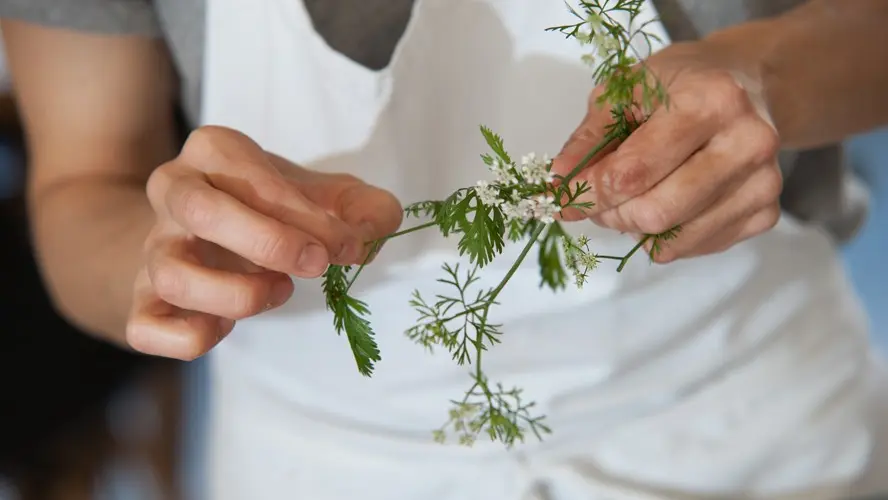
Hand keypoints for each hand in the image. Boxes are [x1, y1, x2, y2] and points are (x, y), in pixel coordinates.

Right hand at [126, 126, 401, 359]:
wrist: (203, 235)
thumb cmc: (273, 209)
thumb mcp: (325, 195)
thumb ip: (364, 207)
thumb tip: (370, 233)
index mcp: (216, 152)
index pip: (252, 177)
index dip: (307, 217)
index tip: (347, 246)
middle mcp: (173, 192)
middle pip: (201, 212)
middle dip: (270, 244)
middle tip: (317, 265)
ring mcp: (152, 248)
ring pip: (172, 273)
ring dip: (237, 294)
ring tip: (277, 291)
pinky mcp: (141, 300)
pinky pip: (147, 326)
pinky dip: (193, 336)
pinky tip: (227, 326)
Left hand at [552, 40, 782, 262]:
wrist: (745, 86)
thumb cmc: (677, 86)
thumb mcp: (623, 92)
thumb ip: (588, 139)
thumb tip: (558, 184)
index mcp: (712, 102)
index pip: (633, 173)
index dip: (588, 192)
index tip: (563, 196)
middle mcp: (748, 143)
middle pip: (655, 213)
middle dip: (612, 213)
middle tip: (600, 197)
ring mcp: (763, 183)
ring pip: (672, 241)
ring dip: (635, 228)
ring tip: (633, 196)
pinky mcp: (766, 214)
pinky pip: (693, 248)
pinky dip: (665, 236)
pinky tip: (668, 199)